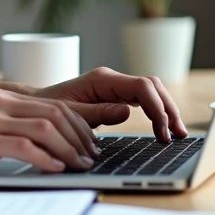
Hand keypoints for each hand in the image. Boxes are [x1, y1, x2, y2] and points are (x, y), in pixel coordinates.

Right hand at [0, 87, 101, 173]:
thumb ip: (3, 123)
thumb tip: (36, 143)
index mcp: (0, 95)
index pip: (53, 104)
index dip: (77, 125)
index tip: (87, 143)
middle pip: (56, 113)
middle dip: (80, 137)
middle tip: (90, 157)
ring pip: (46, 128)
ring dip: (69, 149)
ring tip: (79, 165)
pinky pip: (25, 146)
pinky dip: (45, 159)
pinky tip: (55, 169)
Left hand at [33, 67, 187, 141]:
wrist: (36, 106)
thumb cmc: (49, 111)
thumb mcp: (70, 115)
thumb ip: (97, 113)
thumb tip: (127, 111)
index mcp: (101, 80)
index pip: (141, 87)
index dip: (157, 109)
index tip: (163, 133)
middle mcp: (111, 79)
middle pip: (152, 86)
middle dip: (168, 109)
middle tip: (178, 135)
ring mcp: (115, 86)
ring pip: (152, 91)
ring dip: (166, 110)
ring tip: (177, 134)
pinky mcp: (115, 95)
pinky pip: (143, 99)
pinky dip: (157, 111)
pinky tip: (164, 128)